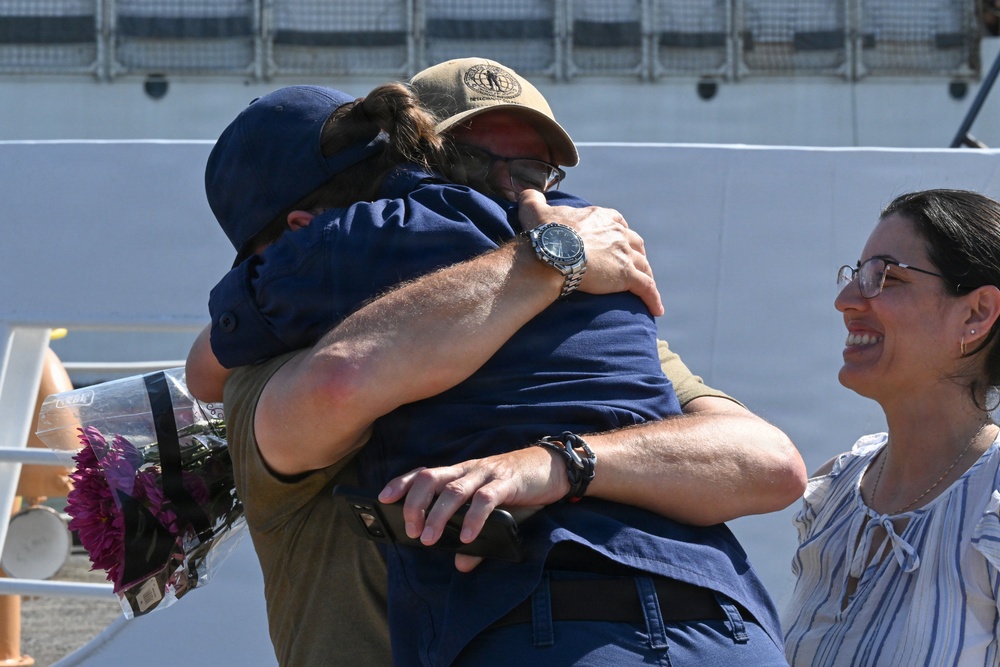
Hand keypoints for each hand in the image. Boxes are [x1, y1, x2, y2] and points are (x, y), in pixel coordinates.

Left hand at [378, 447, 567, 570]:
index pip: (424, 473)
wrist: (553, 468)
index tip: (382, 498)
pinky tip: (466, 537)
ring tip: (427, 538)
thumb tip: (461, 565)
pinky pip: (485, 500)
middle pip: (431, 478)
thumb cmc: (518, 490)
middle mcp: (468, 470)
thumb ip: (477, 539)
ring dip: (437, 515)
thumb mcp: (494, 514)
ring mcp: (487, 474)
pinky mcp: (507, 482)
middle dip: (414, 503)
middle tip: (410, 530)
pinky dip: (473, 519)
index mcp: (460, 473)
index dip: (401, 483)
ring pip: (453, 490)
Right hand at [518, 190, 662, 315]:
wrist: (553, 254)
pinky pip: (646, 288)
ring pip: (643, 265)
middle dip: (635, 253)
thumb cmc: (544, 233)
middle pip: (634, 243)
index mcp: (601, 217)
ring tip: (645, 288)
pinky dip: (653, 298)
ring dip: (645, 275)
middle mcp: (618, 233)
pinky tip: (656, 310)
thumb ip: (532, 199)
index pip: (617, 222)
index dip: (618, 232)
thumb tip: (525, 192)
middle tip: (631, 265)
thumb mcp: (534, 210)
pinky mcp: (627, 276)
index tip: (615, 241)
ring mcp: (625, 254)